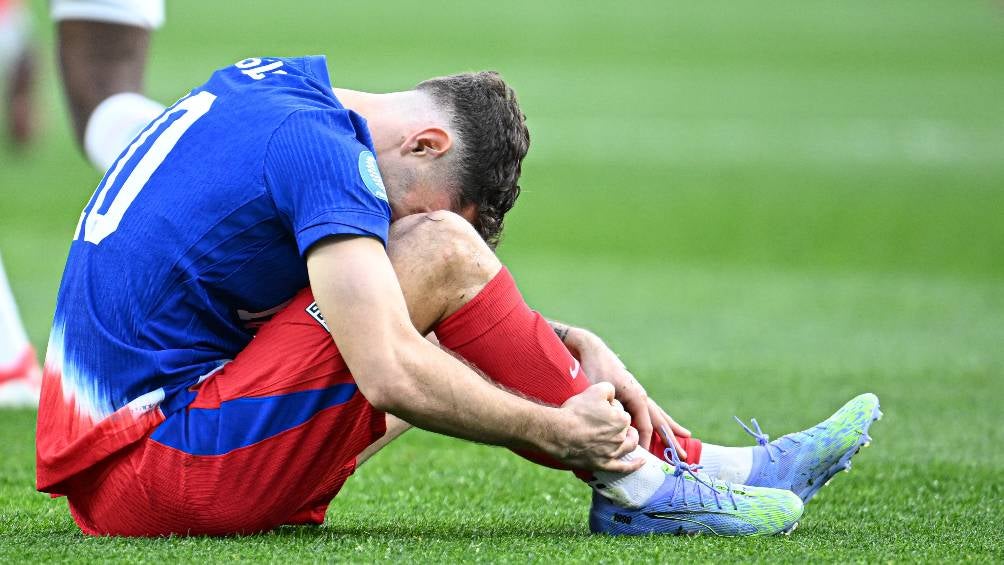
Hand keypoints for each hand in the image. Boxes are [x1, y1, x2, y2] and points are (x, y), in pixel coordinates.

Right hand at [550, 383, 643, 472]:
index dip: (611, 408)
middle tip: (603, 420)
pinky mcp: (604, 465)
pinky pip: (624, 467)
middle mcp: (621, 437)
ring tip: (629, 436)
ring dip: (631, 440)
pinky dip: (634, 465)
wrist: (559, 434)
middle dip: (619, 423)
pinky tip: (641, 462)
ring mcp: (613, 453)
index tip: (598, 408)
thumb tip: (613, 395)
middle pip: (626, 428)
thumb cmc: (575, 412)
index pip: (622, 411)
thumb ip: (609, 389)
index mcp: (621, 419)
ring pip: (629, 445)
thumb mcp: (594, 390)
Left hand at [563, 327, 690, 456]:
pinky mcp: (633, 392)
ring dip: (670, 427)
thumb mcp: (601, 392)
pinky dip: (659, 418)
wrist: (593, 351)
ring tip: (686, 435)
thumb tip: (614, 431)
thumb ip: (608, 410)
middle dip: (671, 439)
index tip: (643, 458)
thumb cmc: (594, 371)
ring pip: (658, 414)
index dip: (644, 443)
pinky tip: (663, 423)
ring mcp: (639, 393)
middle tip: (683, 455)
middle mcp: (642, 395)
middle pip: (659, 421)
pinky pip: (649, 410)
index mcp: (637, 397)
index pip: (645, 426)